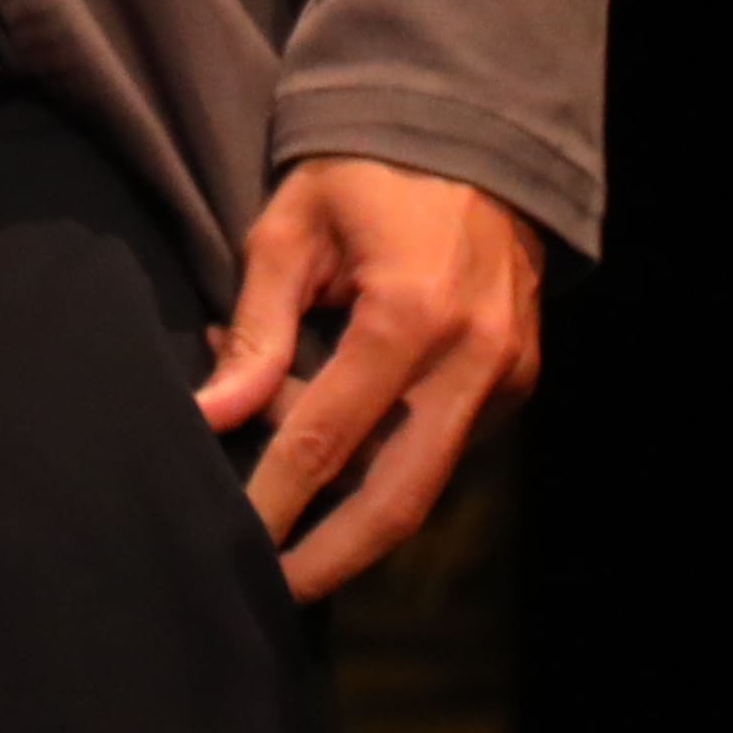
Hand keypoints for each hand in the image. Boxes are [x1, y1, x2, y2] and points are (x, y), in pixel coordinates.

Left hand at [195, 154, 542, 596]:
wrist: (474, 141)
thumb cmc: (362, 175)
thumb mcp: (291, 231)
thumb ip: (257, 328)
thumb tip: (213, 413)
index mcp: (409, 317)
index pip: (328, 437)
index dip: (278, 499)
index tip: (236, 541)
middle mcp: (471, 361)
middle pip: (399, 497)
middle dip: (334, 554)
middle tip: (274, 591)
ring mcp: (507, 377)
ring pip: (423, 475)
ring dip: (350, 491)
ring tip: (277, 460)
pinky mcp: (518, 382)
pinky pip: (445, 443)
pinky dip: (385, 448)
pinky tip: (324, 411)